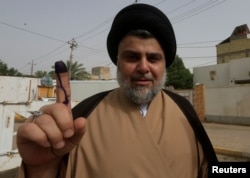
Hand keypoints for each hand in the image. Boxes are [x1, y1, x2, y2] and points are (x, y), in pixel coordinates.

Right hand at [17, 61, 85, 176]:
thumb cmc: (61, 144)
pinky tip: (45, 143)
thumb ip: (79, 131)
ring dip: (55, 136)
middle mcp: (48, 112)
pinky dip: (42, 138)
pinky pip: (33, 129)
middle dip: (65, 124)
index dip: (62, 78)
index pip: (62, 93)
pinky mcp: (25, 129)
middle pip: (57, 108)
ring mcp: (36, 119)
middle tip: (67, 135)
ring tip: (57, 144)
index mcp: (61, 112)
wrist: (47, 159)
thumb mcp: (73, 140)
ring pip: (46, 122)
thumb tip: (82, 120)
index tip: (60, 63)